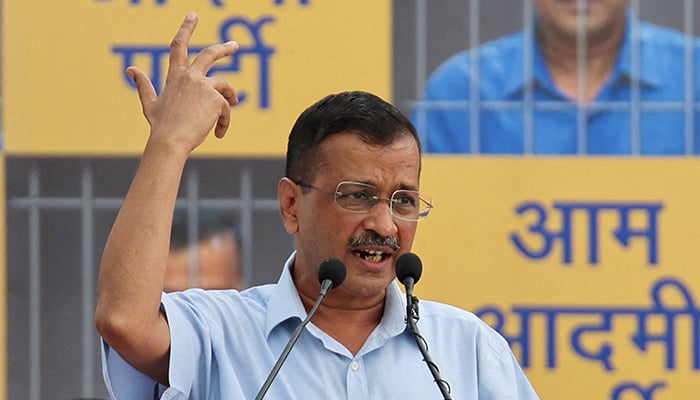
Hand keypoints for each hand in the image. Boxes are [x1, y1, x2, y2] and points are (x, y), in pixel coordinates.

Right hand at [127, 12, 239, 152]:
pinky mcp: (216, 99)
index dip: (186, 28)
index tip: (194, 15)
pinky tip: (218, 132)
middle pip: (210, 54)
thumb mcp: (150, 104)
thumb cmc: (160, 126)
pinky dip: (225, 120)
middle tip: (235, 45)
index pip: (178, 45)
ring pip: (224, 85)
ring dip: (229, 97)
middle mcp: (190, 76)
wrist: (170, 142)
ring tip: (230, 107)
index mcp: (174, 76)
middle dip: (225, 48)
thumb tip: (131, 69)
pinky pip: (227, 108)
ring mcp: (204, 86)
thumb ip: (143, 85)